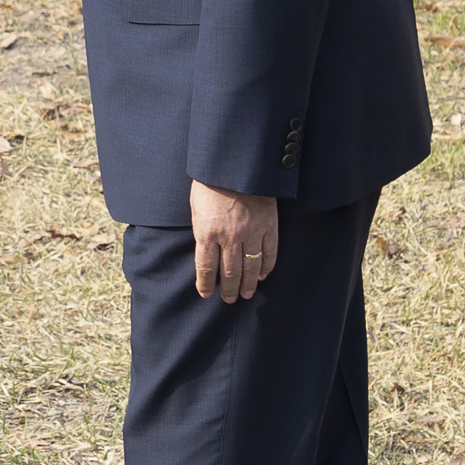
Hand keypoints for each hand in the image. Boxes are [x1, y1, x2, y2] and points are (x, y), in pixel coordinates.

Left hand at [190, 181, 279, 302]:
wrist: (236, 165)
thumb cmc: (210, 184)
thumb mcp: (196, 208)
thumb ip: (202, 231)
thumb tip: (206, 252)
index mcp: (207, 232)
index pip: (206, 267)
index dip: (206, 284)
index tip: (206, 294)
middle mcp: (229, 237)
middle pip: (229, 272)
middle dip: (228, 289)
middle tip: (229, 299)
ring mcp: (251, 232)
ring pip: (250, 266)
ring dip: (248, 283)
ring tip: (246, 294)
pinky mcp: (268, 225)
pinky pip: (269, 251)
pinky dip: (266, 265)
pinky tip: (263, 275)